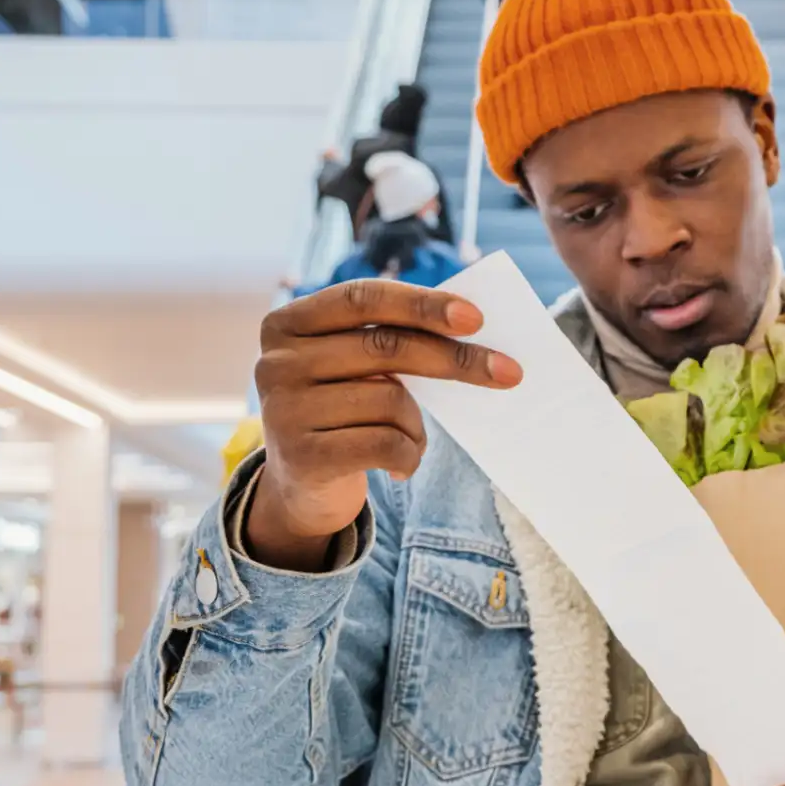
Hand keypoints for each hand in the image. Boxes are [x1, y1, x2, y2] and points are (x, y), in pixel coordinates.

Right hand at [247, 279, 521, 569]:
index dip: (422, 305)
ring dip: (417, 425)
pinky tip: (401, 465)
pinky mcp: (301, 456)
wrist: (302, 487)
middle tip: (509, 371)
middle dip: (455, 360)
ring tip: (408, 439)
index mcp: (286, 323)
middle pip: (386, 346)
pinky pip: (385, 444)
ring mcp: (283, 410)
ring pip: (390, 400)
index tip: (476, 317)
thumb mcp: (353, 367)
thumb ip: (387, 340)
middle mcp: (275, 362)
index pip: (363, 298)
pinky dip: (409, 455)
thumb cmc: (343, 411)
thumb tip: (469, 324)